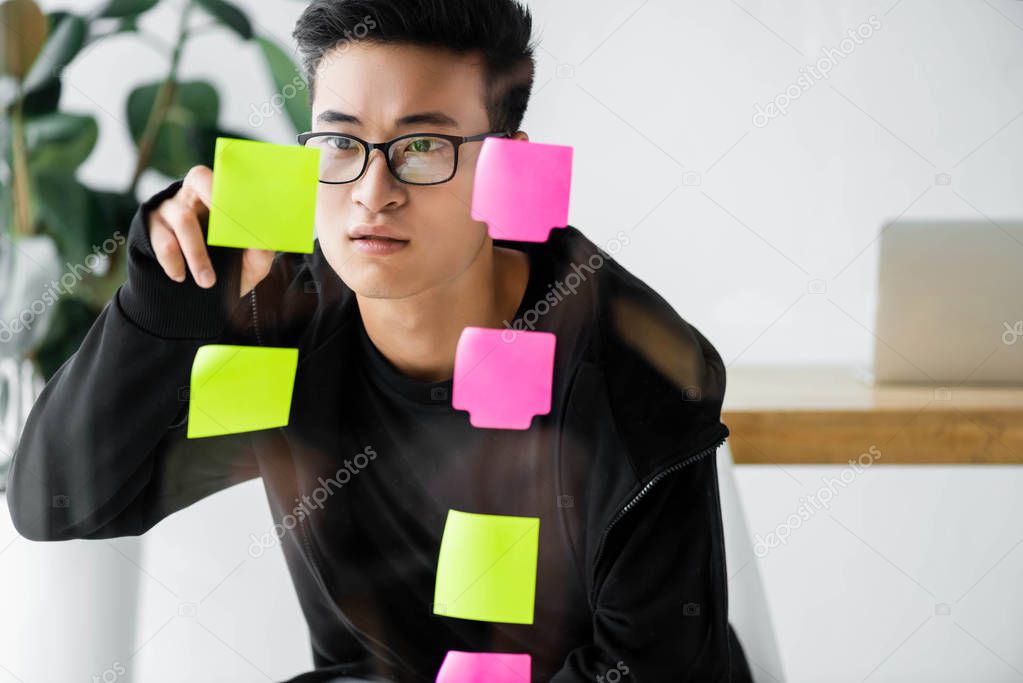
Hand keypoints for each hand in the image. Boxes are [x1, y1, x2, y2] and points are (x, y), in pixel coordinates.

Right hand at [145, 165, 274, 297]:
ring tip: (207, 281)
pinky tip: (181, 276)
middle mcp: (192, 195)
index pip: (223, 177)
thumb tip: (266, 243)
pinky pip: (162, 241)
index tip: (246, 206)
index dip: (233, 186)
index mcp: (218, 198)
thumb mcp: (249, 266)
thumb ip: (259, 256)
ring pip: (184, 219)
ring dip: (197, 253)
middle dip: (216, 197)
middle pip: (199, 180)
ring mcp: (169, 210)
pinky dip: (173, 261)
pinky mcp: (150, 229)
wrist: (196, 296)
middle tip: (230, 224)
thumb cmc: (228, 269)